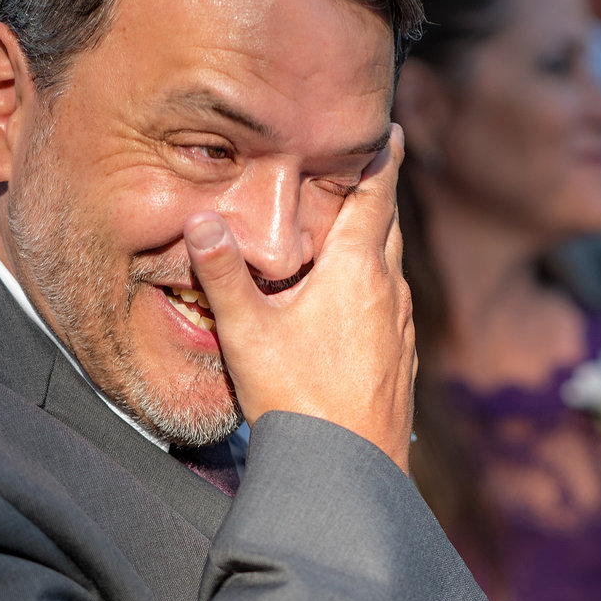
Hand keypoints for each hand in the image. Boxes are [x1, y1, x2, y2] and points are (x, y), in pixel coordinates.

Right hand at [184, 126, 414, 469]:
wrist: (348, 473)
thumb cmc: (297, 400)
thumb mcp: (247, 332)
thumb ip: (223, 272)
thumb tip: (200, 219)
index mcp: (357, 269)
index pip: (377, 195)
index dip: (385, 156)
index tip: (394, 128)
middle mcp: (389, 290)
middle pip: (386, 228)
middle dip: (374, 197)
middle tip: (361, 171)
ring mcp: (401, 329)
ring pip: (390, 269)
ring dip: (372, 246)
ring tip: (348, 233)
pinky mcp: (400, 360)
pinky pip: (390, 306)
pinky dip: (373, 286)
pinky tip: (349, 304)